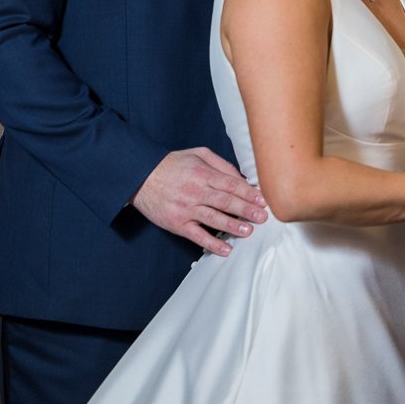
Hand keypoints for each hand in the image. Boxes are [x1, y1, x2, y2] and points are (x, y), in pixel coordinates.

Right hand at [131, 148, 267, 255]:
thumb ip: (221, 165)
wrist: (141, 177)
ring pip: (214, 219)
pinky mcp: (177, 224)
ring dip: (233, 226)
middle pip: (226, 202)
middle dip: (246, 210)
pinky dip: (212, 244)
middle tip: (263, 217)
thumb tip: (242, 178)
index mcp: (202, 174)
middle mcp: (196, 191)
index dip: (248, 193)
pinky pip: (197, 236)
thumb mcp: (198, 154)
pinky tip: (226, 249)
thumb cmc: (172, 164)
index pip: (231, 184)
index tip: (263, 200)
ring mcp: (186, 209)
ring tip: (249, 231)